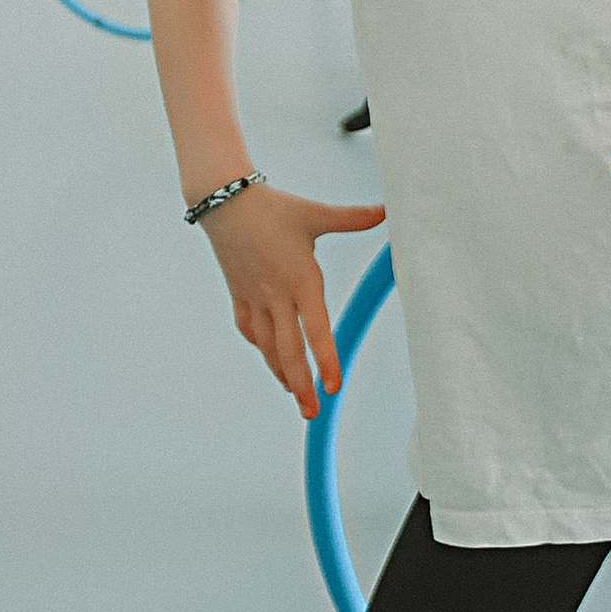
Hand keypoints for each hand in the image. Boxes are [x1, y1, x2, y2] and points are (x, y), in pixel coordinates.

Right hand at [196, 185, 385, 413]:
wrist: (223, 200)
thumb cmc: (275, 206)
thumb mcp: (315, 213)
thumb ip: (353, 217)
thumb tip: (387, 210)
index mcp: (300, 279)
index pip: (316, 329)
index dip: (326, 360)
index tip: (334, 386)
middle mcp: (276, 295)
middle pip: (288, 351)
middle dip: (301, 385)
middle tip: (313, 412)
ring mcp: (254, 297)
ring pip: (268, 346)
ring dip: (282, 373)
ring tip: (295, 394)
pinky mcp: (239, 294)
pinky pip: (249, 330)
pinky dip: (262, 347)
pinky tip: (270, 357)